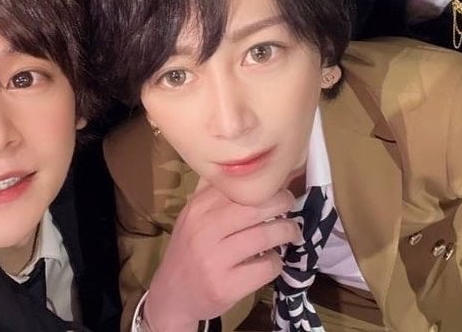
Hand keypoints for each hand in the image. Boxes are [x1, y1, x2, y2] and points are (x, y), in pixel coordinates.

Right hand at [143, 184, 299, 330]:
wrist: (171, 296)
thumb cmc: (189, 250)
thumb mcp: (193, 216)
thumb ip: (214, 192)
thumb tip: (247, 164)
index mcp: (198, 208)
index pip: (239, 185)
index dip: (265, 183)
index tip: (278, 184)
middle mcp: (204, 230)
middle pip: (256, 206)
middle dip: (282, 202)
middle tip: (290, 205)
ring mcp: (214, 260)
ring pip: (266, 235)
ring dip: (287, 231)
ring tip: (290, 231)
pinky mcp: (226, 287)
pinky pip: (266, 267)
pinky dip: (276, 262)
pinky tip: (271, 260)